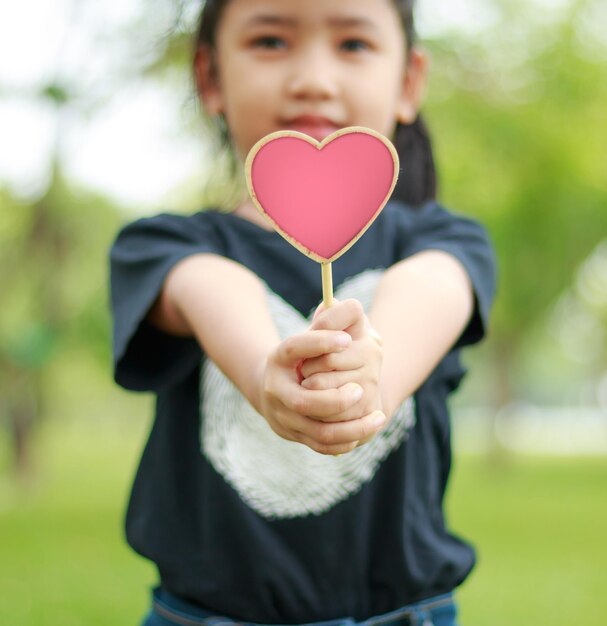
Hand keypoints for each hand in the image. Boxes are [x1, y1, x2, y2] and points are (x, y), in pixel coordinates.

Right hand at [255, 328, 386, 454]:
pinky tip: (369, 427)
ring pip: (317, 431)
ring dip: (351, 426)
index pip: (294, 348)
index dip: (319, 343)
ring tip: (378, 416)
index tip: (346, 339)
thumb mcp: (312, 335)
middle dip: (335, 399)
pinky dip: (348, 440)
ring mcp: (283, 416)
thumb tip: (351, 307)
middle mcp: (276, 389)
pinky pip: (323, 445)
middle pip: (303, 401)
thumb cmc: (303, 356)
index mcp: (279, 357)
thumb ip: (331, 321)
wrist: (271, 387)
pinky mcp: (294, 435)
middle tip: (361, 389)